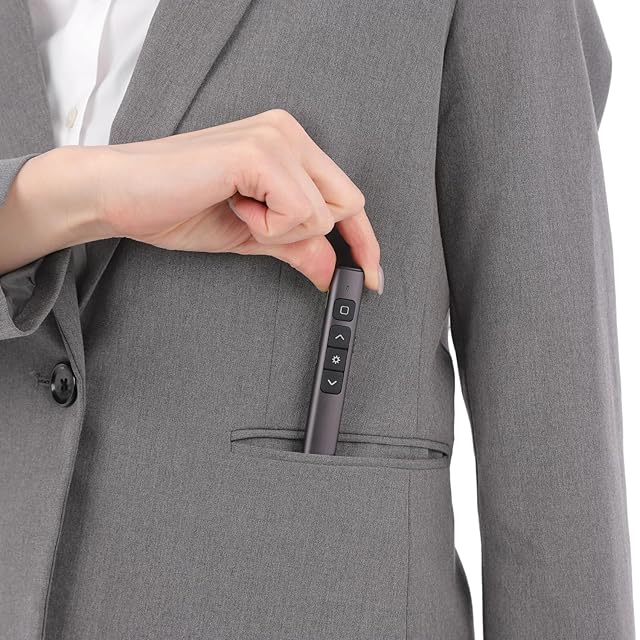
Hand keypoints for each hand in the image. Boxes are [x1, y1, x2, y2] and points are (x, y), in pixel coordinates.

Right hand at [1, 109, 381, 291]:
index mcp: (288, 145)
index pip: (347, 198)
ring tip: (234, 210)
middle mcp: (288, 132)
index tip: (369, 277)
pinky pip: (295, 213)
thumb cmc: (179, 207)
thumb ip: (296, 246)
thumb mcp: (253, 236)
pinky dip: (265, 227)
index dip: (363, 242)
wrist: (121, 195)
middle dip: (305, 236)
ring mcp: (275, 138)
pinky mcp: (258, 153)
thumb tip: (332, 270)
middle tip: (255, 228)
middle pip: (344, 206)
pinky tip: (231, 205)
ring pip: (320, 215)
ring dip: (276, 231)